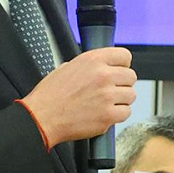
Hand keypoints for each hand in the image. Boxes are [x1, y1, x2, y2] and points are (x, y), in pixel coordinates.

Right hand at [21, 47, 135, 145]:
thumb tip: (102, 68)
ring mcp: (107, 96)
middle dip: (122, 83)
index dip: (122, 65)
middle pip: (131, 76)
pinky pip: (126, 112)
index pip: (124, 56)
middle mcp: (103, 75)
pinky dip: (117, 115)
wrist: (42, 117)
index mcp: (93, 60)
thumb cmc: (50, 94)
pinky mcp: (108, 116)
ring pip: (131, 95)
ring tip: (106, 103)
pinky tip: (104, 113)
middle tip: (110, 90)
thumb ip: (89, 66)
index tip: (118, 70)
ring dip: (121, 100)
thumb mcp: (67, 67)